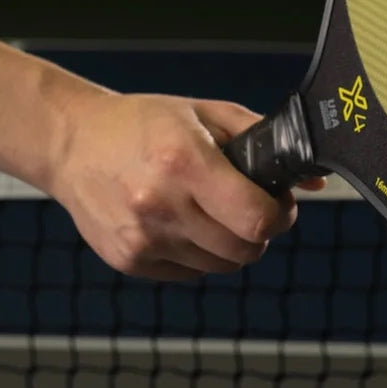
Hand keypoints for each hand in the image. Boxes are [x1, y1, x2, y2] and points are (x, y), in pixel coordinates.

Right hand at [47, 90, 323, 280]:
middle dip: (258, 231)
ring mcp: (142, 238)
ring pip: (221, 266)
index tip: (277, 204)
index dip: (280, 216)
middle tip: (246, 206)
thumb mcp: (204, 113)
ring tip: (207, 210)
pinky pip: (191, 273)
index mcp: (184, 162)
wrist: (72, 144)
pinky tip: (179, 221)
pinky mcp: (129, 260)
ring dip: (228, 244)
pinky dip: (197, 254)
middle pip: (245, 250)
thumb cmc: (142, 124)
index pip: (257, 219)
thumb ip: (261, 140)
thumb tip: (314, 179)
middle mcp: (161, 205)